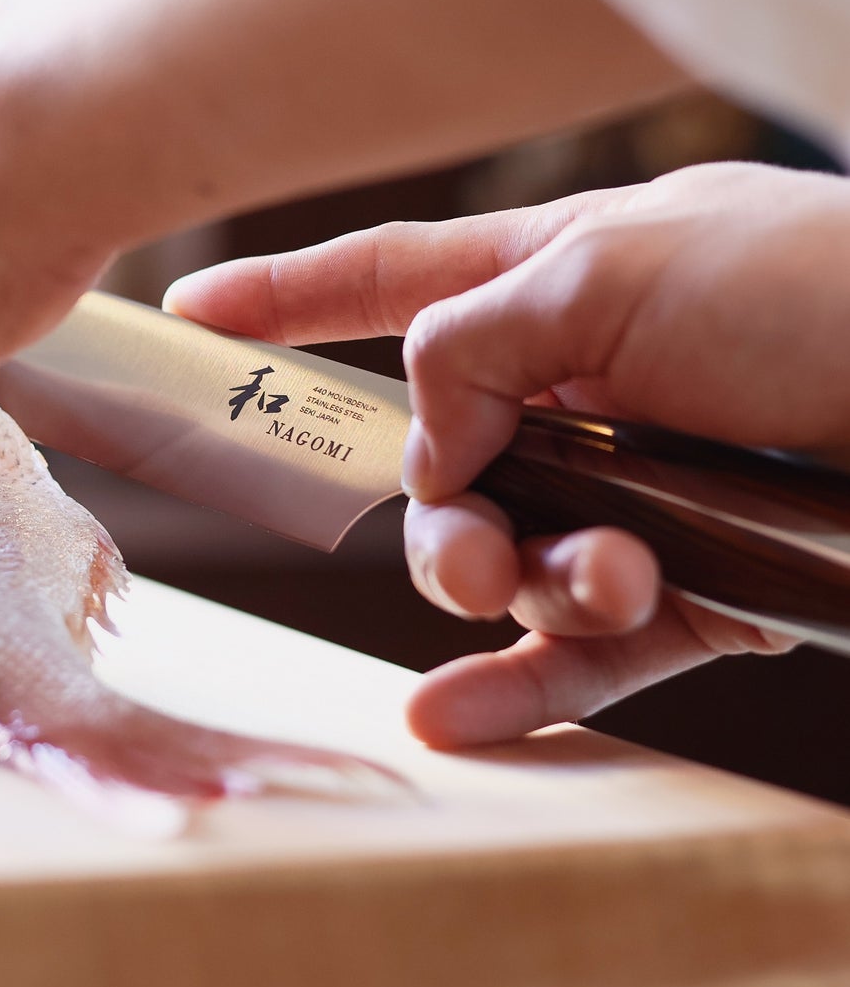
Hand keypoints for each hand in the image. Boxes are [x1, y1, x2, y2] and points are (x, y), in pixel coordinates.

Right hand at [165, 162, 849, 745]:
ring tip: (605, 576)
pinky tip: (451, 717)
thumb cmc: (813, 284)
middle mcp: (572, 389)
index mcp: (547, 282)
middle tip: (470, 547)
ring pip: (504, 562)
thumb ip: (471, 346)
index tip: (197, 314)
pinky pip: (578, 650)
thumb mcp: (611, 269)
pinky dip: (519, 686)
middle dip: (434, 517)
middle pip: (435, 468)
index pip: (383, 282)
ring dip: (518, 584)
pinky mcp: (691, 584)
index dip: (285, 296)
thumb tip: (427, 448)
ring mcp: (625, 491)